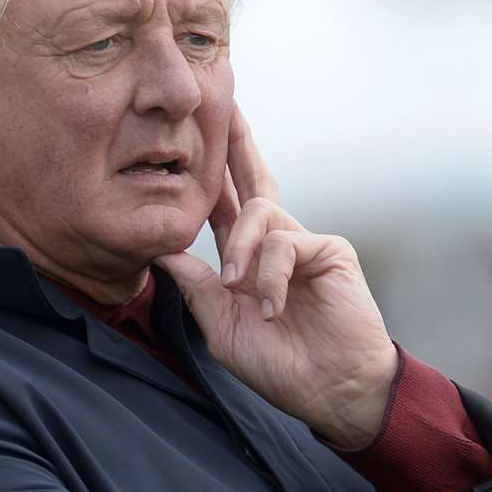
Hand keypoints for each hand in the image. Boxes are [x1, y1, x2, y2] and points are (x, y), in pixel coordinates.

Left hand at [156, 105, 398, 447]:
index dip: (209, 176)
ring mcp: (304, 243)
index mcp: (248, 261)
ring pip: (260, 213)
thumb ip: (197, 286)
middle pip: (253, 181)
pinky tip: (273, 306)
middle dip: (237, 143)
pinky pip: (286, 242)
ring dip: (240, 248)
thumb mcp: (223, 326)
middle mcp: (276, 245)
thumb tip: (161, 248)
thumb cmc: (280, 366)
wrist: (330, 391)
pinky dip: (271, 275)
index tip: (191, 138)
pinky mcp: (330, 249)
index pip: (225, 208)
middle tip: (223, 100)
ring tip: (237, 286)